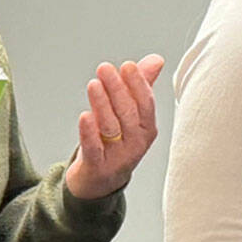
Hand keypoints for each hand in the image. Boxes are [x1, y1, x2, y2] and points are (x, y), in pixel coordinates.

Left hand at [65, 54, 163, 199]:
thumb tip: (156, 60)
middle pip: (128, 113)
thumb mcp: (131, 115)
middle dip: (117, 88)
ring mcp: (118, 157)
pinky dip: (89, 132)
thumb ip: (141, 86)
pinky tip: (85, 116)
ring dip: (102, 104)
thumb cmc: (117, 141)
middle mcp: (136, 143)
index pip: (146, 104)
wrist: (101, 180)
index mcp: (147, 129)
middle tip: (104, 68)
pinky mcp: (97, 167)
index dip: (138, 84)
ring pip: (110, 127)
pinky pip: (94, 148)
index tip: (127, 65)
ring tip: (94, 84)